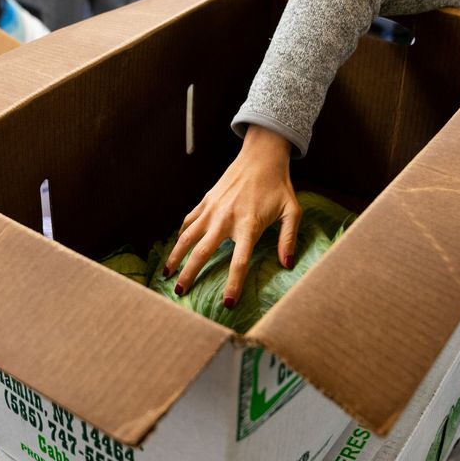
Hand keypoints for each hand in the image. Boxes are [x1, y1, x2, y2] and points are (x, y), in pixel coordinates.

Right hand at [165, 125, 299, 306]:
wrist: (261, 156)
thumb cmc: (278, 186)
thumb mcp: (292, 212)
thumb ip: (288, 239)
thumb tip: (286, 264)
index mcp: (248, 225)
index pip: (238, 262)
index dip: (233, 285)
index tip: (228, 304)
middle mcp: (225, 219)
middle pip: (201, 253)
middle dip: (189, 274)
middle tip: (180, 293)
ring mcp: (212, 209)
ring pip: (186, 237)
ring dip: (175, 256)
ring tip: (167, 273)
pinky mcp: (206, 201)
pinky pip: (188, 221)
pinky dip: (180, 235)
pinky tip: (176, 247)